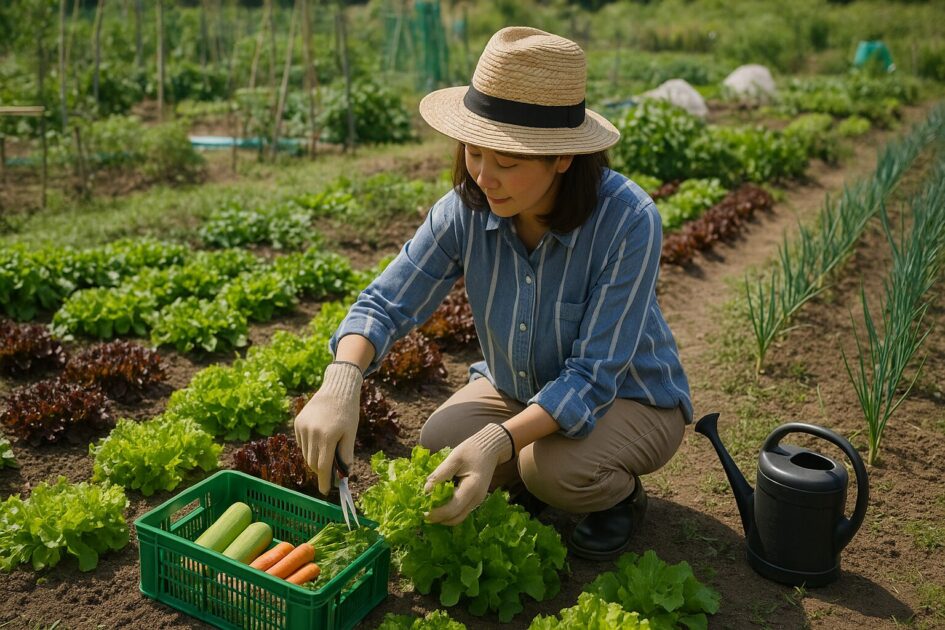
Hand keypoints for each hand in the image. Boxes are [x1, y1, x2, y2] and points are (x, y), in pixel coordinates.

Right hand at [293, 361, 362, 494]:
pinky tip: (320, 437)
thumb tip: (343, 475)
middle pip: (312, 462)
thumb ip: (346, 455)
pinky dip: (309, 447)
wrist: (337, 389)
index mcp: (327, 436)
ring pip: (305, 453)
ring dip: (314, 458)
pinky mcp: (297, 422)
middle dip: (320, 471)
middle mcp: (312, 432)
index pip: (322, 466)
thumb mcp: (351, 434)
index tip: (325, 491)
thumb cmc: (348, 412)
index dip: (324, 481)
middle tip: (329, 473)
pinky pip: (302, 443)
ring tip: (327, 450)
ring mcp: (302, 427)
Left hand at [424, 423, 512, 525]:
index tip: (423, 512)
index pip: (452, 509)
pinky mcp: (475, 499)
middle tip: (424, 513)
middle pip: (456, 518)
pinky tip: (440, 503)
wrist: (490, 449)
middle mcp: (476, 499)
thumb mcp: (454, 458)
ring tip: (430, 509)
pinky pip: (461, 511)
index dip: (436, 513)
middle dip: (439, 518)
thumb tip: (426, 490)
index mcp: (471, 488)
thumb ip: (440, 474)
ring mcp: (477, 501)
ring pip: (459, 517)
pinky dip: (450, 512)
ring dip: (444, 517)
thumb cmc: (472, 450)